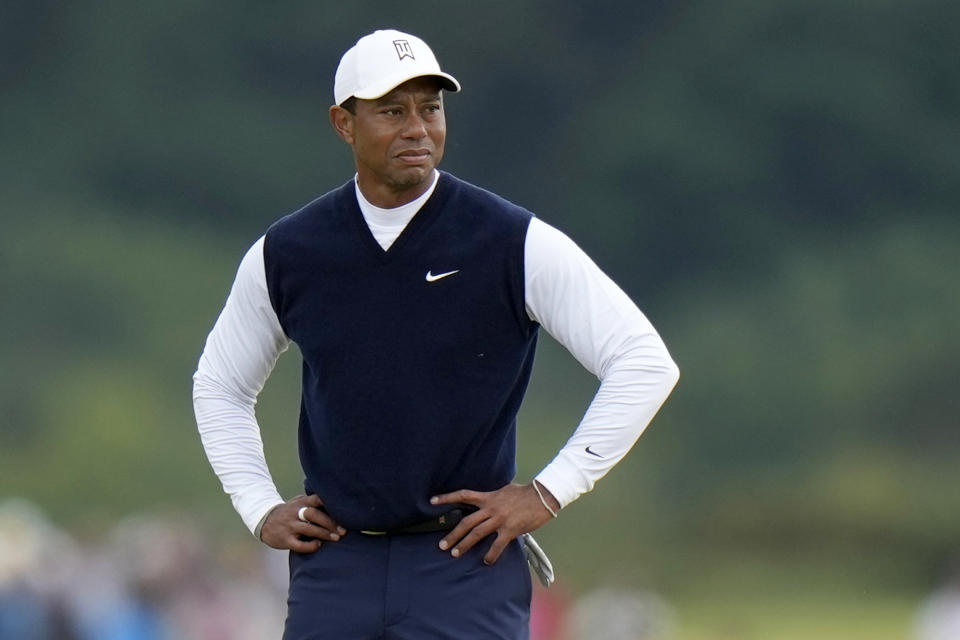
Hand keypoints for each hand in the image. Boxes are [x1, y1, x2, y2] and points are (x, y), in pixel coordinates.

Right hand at [259, 494, 346, 552]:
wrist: (264, 521)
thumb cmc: (289, 512)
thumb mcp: (298, 502)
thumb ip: (313, 502)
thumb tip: (336, 503)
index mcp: (300, 502)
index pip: (316, 499)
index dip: (329, 503)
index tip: (343, 510)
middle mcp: (295, 513)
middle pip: (314, 515)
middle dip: (330, 523)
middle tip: (343, 530)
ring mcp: (289, 526)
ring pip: (308, 529)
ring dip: (324, 534)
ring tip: (336, 538)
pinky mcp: (285, 539)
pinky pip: (299, 545)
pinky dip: (310, 546)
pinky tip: (318, 545)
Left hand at [430, 482, 559, 564]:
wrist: (542, 497)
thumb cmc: (524, 493)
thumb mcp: (504, 490)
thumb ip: (492, 497)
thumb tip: (485, 502)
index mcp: (488, 497)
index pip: (463, 495)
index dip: (446, 498)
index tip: (432, 501)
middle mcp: (491, 508)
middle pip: (466, 522)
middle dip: (453, 534)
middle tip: (442, 545)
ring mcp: (500, 519)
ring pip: (477, 533)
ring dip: (464, 545)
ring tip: (455, 554)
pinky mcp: (510, 529)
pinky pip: (497, 545)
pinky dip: (491, 554)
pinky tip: (486, 562)